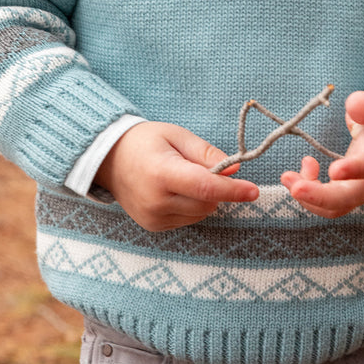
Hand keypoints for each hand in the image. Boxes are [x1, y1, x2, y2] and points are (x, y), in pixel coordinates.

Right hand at [95, 122, 258, 231]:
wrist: (109, 159)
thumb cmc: (145, 141)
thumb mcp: (177, 136)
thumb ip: (206, 153)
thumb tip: (236, 170)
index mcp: (161, 172)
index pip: (205, 187)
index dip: (233, 190)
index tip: (253, 190)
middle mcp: (156, 200)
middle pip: (207, 202)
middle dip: (217, 187)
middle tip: (204, 166)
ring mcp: (153, 217)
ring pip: (201, 213)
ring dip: (204, 198)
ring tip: (182, 176)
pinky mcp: (154, 227)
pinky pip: (188, 219)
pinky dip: (191, 206)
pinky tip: (174, 190)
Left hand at [280, 90, 363, 217]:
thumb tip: (354, 105)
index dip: (353, 169)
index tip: (333, 170)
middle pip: (348, 199)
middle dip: (319, 197)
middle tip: (295, 187)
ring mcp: (359, 189)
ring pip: (335, 207)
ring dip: (308, 198)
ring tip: (287, 176)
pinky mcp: (346, 192)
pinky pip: (327, 204)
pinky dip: (308, 194)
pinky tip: (302, 170)